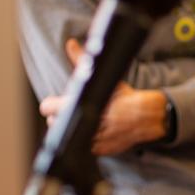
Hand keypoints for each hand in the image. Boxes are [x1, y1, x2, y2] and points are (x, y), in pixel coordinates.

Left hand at [38, 39, 167, 154]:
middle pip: (54, 123)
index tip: (57, 102)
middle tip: (73, 109)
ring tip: (86, 119)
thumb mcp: (104, 77)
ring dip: (73, 128)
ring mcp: (90, 140)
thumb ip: (81, 60)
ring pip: (68, 135)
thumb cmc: (124, 97)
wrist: (147, 116)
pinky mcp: (98, 151)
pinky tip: (94, 129)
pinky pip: (82, 146)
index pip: (47, 108)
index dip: (51, 104)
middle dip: (61, 116)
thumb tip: (70, 43)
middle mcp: (83, 124)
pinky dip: (85, 139)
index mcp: (80, 105)